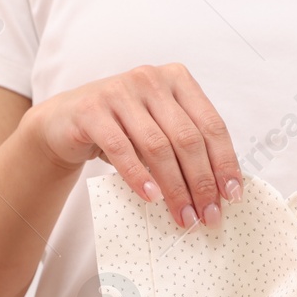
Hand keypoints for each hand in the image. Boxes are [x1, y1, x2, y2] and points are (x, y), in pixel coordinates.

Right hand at [28, 63, 241, 228]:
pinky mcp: (92, 110)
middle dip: (202, 183)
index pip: (211, 125)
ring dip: (175, 188)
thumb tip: (220, 191)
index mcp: (178, 80)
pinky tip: (151, 198)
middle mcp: (151, 79)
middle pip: (187, 139)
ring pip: (158, 146)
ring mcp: (120, 91)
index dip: (224, 163)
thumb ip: (186, 145)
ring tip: (184, 217)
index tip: (231, 196)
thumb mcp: (159, 128)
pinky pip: (121, 149)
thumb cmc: (122, 129)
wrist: (65, 121)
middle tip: (208, 216)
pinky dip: (138, 176)